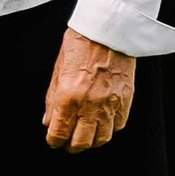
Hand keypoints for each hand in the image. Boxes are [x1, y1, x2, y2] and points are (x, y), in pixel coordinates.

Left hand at [44, 30, 135, 151]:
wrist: (108, 30)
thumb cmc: (81, 43)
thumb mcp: (58, 69)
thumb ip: (52, 98)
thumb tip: (48, 121)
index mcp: (69, 96)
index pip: (60, 132)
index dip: (54, 141)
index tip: (53, 140)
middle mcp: (90, 104)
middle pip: (81, 142)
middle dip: (71, 146)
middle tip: (67, 143)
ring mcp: (110, 104)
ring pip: (102, 138)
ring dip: (91, 141)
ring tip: (85, 136)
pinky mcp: (126, 100)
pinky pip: (118, 126)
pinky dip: (109, 129)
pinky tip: (102, 123)